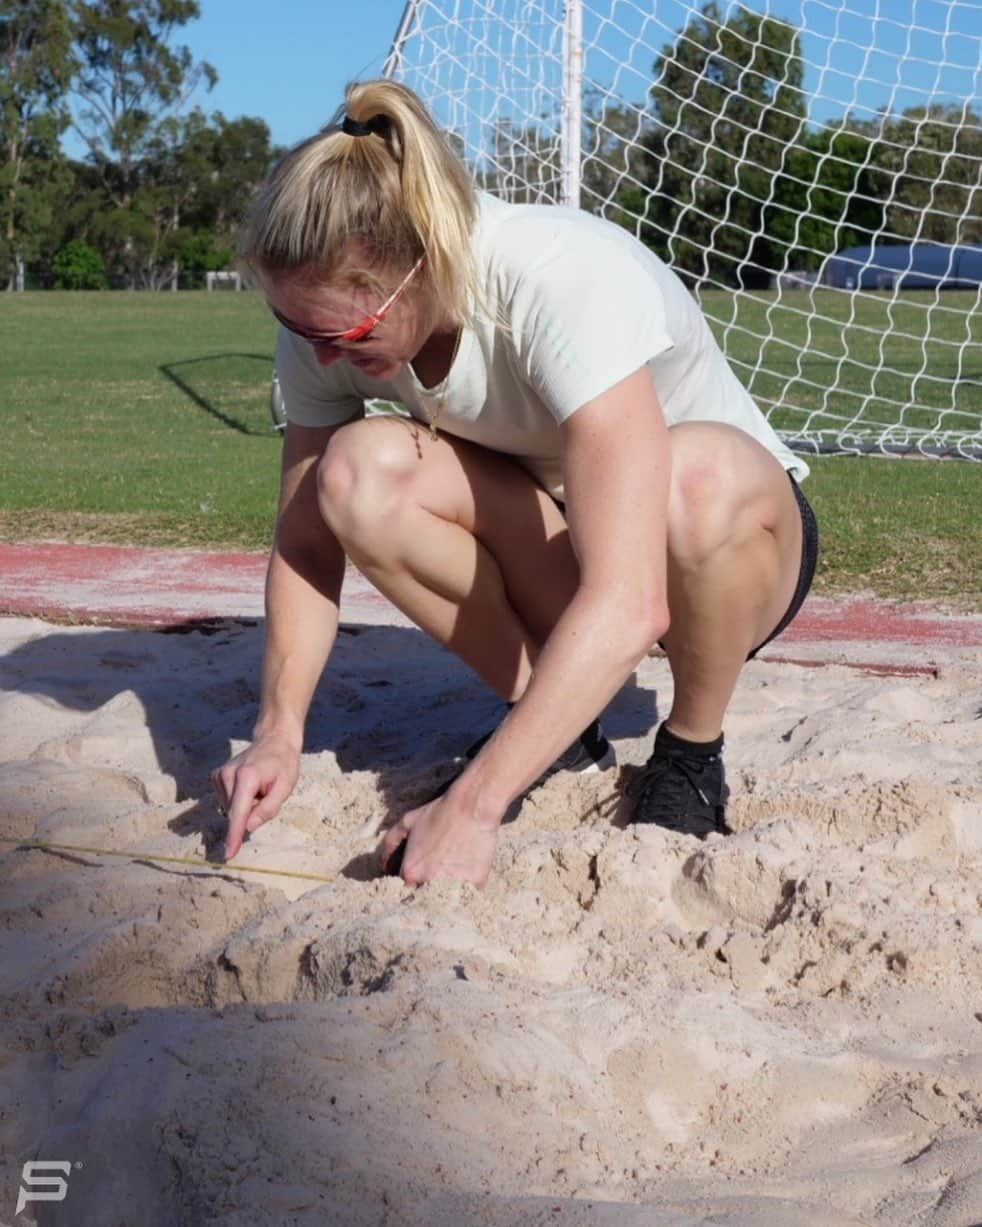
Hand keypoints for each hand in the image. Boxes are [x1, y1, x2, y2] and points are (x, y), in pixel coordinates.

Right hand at [211, 732, 299, 859]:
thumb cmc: (283, 764)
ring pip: (230, 808)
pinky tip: (248, 787)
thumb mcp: (285, 787)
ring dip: (245, 805)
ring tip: (258, 788)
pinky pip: (226, 801)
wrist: (273, 740)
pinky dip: (238, 800)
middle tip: (266, 793)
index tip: (228, 854)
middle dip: (250, 813)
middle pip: (235, 812)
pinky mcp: (215, 776)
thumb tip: (248, 827)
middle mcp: (228, 775)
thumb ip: (268, 809)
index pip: (238, 813)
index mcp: (247, 777)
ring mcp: (219, 774)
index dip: (234, 836)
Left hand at [381, 792, 501, 887]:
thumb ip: (390, 843)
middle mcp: (429, 882)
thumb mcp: (408, 821)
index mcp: (410, 871)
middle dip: (428, 892)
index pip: (405, 891)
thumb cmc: (439, 811)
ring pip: (447, 899)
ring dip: (448, 892)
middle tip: (438, 873)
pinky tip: (469, 868)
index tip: (420, 877)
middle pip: (425, 898)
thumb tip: (384, 865)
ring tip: (454, 871)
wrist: (472, 806)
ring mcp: (452, 885)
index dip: (413, 884)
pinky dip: (468, 885)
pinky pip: (469, 892)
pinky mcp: (474, 884)